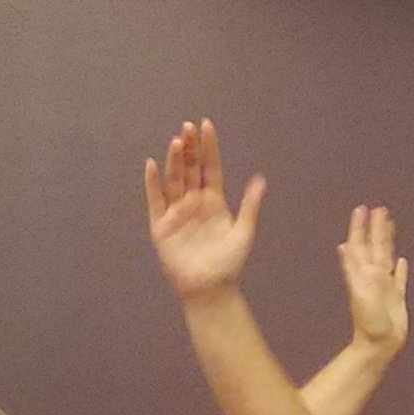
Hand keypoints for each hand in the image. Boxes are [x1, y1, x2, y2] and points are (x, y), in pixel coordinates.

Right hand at [143, 118, 264, 300]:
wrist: (210, 289)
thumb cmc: (229, 264)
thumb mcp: (244, 232)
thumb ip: (250, 205)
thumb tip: (261, 180)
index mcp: (214, 202)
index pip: (209, 168)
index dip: (208, 148)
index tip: (206, 126)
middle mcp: (193, 203)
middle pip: (189, 169)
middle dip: (188, 148)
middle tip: (188, 127)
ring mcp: (176, 212)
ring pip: (173, 180)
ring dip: (173, 160)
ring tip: (176, 141)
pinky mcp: (161, 225)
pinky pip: (155, 200)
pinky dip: (152, 183)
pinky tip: (152, 165)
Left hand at [336, 204, 409, 362]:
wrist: (379, 345)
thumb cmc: (369, 323)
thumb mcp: (359, 292)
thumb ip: (353, 269)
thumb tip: (344, 246)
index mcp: (365, 274)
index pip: (361, 245)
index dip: (360, 228)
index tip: (361, 210)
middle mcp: (374, 277)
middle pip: (375, 247)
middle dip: (376, 229)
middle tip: (378, 210)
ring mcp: (386, 287)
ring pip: (387, 258)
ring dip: (388, 242)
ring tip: (390, 226)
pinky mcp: (397, 298)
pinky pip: (400, 279)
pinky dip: (401, 269)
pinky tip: (402, 261)